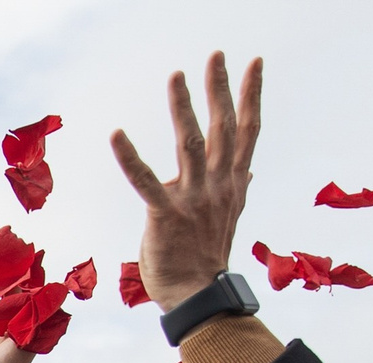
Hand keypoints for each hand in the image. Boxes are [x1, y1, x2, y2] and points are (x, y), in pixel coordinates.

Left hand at [109, 52, 262, 309]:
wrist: (198, 298)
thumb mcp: (225, 219)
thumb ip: (231, 191)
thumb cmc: (204, 260)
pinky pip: (145, 182)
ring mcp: (194, 200)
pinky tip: (118, 134)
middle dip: (220, 88)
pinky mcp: (166, 216)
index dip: (252, 95)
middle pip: (224, 128)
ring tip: (177, 75)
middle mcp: (218, 187)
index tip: (255, 63)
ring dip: (184, 107)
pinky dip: (130, 157)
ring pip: (192, 144)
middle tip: (216, 55)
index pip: (248, 131)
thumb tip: (247, 174)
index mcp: (232, 185)